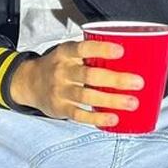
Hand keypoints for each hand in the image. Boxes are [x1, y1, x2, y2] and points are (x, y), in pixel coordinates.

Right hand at [7, 40, 142, 128]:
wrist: (29, 83)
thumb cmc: (58, 66)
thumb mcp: (67, 53)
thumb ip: (89, 54)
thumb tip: (128, 56)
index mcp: (65, 53)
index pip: (83, 48)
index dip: (101, 49)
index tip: (121, 51)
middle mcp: (61, 71)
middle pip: (89, 75)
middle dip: (115, 79)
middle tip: (138, 82)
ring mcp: (60, 90)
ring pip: (87, 96)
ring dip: (111, 100)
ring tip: (132, 103)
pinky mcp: (60, 108)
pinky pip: (80, 114)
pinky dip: (97, 118)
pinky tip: (113, 119)